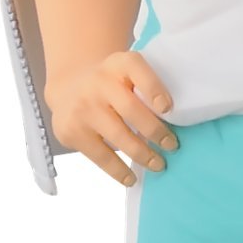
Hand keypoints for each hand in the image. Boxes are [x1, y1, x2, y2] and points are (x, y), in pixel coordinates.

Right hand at [45, 49, 178, 186]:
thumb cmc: (112, 83)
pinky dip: (119, 170)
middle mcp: (98, 83)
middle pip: (131, 110)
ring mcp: (83, 107)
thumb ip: (146, 86)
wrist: (69, 87)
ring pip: (118, 136)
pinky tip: (131, 177)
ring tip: (158, 164)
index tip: (168, 109)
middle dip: (156, 131)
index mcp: (118, 64)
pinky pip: (101, 156)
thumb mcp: (127, 72)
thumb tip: (173, 120)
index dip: (154, 88)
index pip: (136, 69)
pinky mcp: (72, 131)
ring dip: (142, 154)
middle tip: (172, 146)